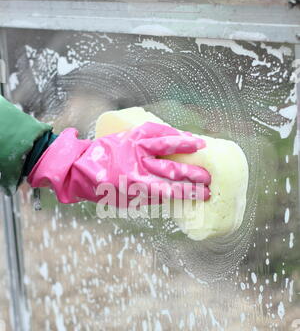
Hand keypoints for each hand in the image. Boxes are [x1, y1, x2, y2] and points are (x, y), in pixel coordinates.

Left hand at [28, 122, 210, 205]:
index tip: (204, 194)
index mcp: (135, 185)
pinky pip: (155, 131)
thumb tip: (173, 193)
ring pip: (166, 144)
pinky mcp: (132, 135)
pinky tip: (182, 135)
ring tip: (202, 147)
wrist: (81, 167)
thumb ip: (150, 196)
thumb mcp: (126, 199)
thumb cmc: (105, 188)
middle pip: (172, 169)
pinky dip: (171, 133)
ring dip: (186, 146)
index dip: (189, 192)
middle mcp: (137, 165)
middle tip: (209, 178)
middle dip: (193, 174)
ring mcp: (135, 147)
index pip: (169, 190)